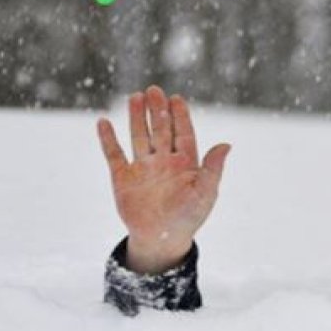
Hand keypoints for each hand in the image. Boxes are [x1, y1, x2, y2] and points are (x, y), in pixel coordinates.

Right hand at [96, 85, 231, 273]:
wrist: (161, 240)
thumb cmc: (188, 218)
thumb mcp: (205, 193)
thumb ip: (213, 169)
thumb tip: (227, 145)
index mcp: (185, 163)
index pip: (183, 133)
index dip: (180, 116)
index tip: (176, 98)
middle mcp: (163, 161)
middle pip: (160, 129)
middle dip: (157, 110)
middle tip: (154, 90)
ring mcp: (142, 168)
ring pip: (139, 136)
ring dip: (136, 117)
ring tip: (135, 97)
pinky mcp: (122, 178)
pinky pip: (114, 154)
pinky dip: (108, 139)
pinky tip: (103, 122)